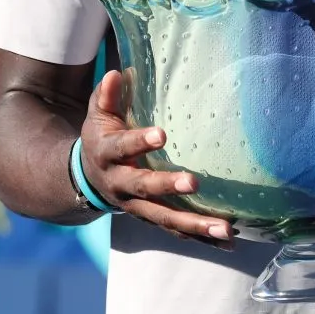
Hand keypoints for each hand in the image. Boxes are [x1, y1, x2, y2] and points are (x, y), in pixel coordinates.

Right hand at [79, 71, 234, 249]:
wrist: (85, 178)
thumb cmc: (101, 136)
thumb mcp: (97, 115)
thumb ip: (106, 96)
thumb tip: (116, 74)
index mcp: (108, 155)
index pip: (123, 147)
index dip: (140, 141)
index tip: (162, 134)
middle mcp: (121, 184)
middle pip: (145, 188)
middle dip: (168, 186)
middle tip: (194, 182)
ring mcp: (136, 206)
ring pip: (165, 218)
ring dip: (195, 225)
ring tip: (226, 229)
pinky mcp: (151, 217)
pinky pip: (176, 230)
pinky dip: (201, 237)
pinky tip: (228, 240)